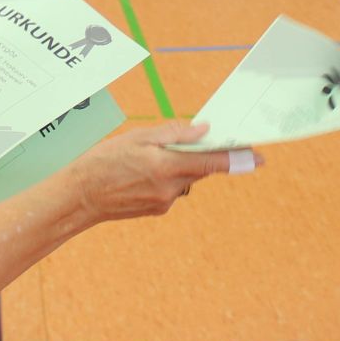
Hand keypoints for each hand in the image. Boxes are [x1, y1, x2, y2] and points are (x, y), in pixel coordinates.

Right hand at [70, 121, 254, 221]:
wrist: (80, 197)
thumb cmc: (103, 161)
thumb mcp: (136, 137)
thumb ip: (173, 133)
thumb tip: (202, 130)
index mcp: (166, 166)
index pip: (211, 161)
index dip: (237, 158)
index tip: (259, 157)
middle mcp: (170, 188)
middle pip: (199, 168)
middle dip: (197, 155)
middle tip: (178, 145)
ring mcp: (164, 202)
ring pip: (185, 179)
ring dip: (178, 166)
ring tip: (145, 160)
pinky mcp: (158, 210)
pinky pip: (172, 189)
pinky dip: (166, 178)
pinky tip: (141, 174)